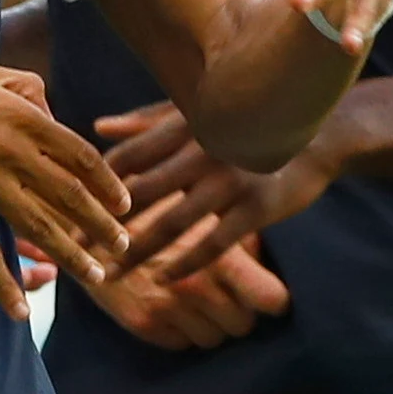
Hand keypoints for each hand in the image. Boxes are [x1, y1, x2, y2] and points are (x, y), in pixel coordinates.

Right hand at [0, 54, 130, 320]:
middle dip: (102, 225)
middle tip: (123, 246)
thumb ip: (22, 89)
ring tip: (96, 276)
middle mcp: (11, 151)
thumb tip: (49, 108)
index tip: (124, 202)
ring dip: (72, 256)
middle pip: (71, 196)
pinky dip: (4, 284)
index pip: (80, 156)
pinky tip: (20, 310)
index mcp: (22, 116)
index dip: (107, 182)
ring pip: (39, 227)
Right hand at [79, 212, 292, 350]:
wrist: (90, 220)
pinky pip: (182, 345)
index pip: (271, 299)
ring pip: (214, 339)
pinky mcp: (143, 323)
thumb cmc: (155, 209)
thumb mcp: (204, 212)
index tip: (269, 297)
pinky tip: (173, 305)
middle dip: (239, 312)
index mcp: (221, 255)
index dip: (274, 300)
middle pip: (244, 325)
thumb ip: (236, 237)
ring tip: (199, 298)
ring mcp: (170, 308)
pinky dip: (182, 330)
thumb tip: (264, 260)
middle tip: (227, 294)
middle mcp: (198, 286)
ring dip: (211, 323)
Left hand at [97, 100, 338, 278]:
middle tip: (74, 250)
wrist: (322, 132)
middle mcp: (203, 150)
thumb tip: (99, 126)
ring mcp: (230, 180)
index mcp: (184, 125)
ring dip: (135, 254)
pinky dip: (183, 264)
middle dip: (102, 226)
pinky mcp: (257, 208)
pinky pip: (212, 244)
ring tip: (109, 275)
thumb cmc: (250, 122)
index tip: (70, 208)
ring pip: (170, 225)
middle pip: (137, 195)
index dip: (94, 185)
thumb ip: (148, 121)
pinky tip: (163, 279)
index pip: (125, 157)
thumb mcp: (201, 113)